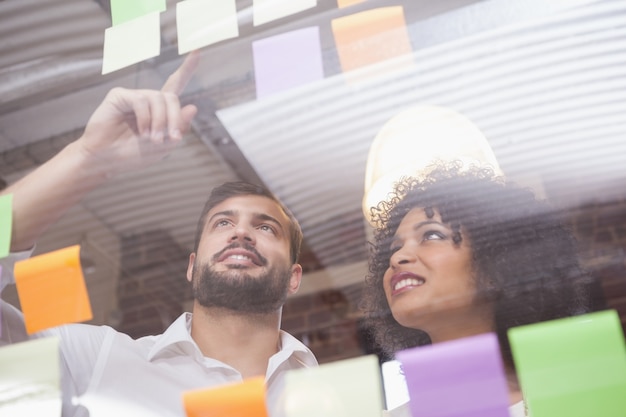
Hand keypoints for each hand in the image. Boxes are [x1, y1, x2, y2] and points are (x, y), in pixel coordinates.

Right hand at [78, 52, 199, 173]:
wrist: (106, 161)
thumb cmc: (132, 155)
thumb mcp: (163, 145)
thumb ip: (179, 127)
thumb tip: (193, 107)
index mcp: (160, 110)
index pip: (175, 85)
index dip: (186, 69)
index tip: (197, 50)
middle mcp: (148, 99)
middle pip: (172, 97)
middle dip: (175, 118)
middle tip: (172, 138)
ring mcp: (133, 96)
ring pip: (158, 99)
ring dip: (160, 121)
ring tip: (152, 139)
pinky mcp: (119, 96)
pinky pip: (141, 100)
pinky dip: (146, 118)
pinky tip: (141, 132)